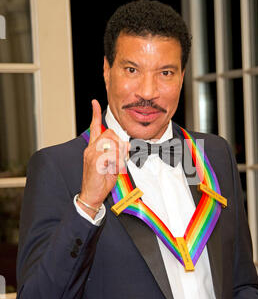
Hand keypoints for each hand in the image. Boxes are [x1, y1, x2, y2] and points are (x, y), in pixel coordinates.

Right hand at [79, 100, 129, 217]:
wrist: (91, 195)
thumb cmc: (100, 181)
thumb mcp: (111, 165)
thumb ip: (117, 154)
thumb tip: (127, 146)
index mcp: (93, 148)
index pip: (94, 128)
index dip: (95, 114)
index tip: (95, 102)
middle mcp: (91, 149)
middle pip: (110, 134)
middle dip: (119, 144)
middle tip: (119, 158)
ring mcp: (92, 154)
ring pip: (112, 144)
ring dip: (118, 155)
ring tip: (114, 166)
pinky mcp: (95, 161)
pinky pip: (111, 155)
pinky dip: (116, 162)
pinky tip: (111, 169)